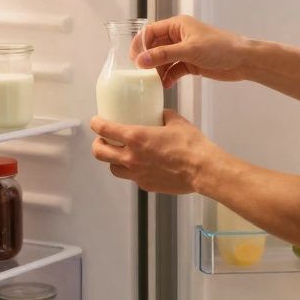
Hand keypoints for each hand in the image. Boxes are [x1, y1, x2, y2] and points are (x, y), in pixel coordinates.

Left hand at [90, 110, 219, 193]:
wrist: (202, 170)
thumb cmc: (191, 146)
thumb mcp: (176, 122)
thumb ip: (164, 116)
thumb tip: (161, 114)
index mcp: (136, 137)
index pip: (104, 129)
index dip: (96, 123)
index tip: (96, 121)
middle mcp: (131, 157)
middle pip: (99, 153)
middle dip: (98, 144)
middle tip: (103, 140)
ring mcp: (137, 174)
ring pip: (113, 168)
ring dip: (113, 160)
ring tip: (120, 154)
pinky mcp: (146, 185)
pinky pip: (132, 178)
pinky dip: (133, 171)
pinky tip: (143, 166)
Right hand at [131, 15, 250, 88]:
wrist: (242, 61)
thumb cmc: (220, 48)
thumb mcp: (189, 50)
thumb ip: (164, 55)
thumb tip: (140, 61)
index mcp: (178, 25)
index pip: (151, 31)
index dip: (140, 44)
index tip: (133, 59)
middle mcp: (179, 36)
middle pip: (155, 47)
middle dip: (148, 59)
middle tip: (140, 74)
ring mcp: (185, 50)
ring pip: (164, 60)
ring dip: (158, 70)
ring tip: (153, 82)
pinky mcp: (191, 63)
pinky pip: (174, 70)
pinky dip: (169, 77)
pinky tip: (166, 86)